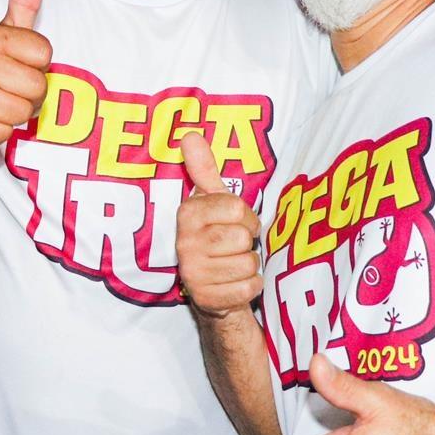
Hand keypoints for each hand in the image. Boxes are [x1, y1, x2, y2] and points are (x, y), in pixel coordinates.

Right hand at [0, 0, 51, 156]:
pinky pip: (7, 132)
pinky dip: (0, 132)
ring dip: (16, 114)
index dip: (37, 65)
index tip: (17, 66)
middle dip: (30, 94)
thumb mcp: (4, 38)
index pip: (45, 54)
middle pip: (39, 86)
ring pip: (25, 111)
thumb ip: (23, 6)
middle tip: (8, 90)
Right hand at [174, 131, 262, 317]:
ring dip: (248, 265)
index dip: (246, 217)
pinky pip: (248, 288)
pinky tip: (234, 284)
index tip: (237, 222)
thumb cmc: (217, 236)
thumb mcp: (212, 201)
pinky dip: (249, 286)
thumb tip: (189, 134)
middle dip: (247, 242)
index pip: (236, 208)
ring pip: (247, 264)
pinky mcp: (206, 299)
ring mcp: (193, 274)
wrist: (212, 286)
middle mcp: (184, 243)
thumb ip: (203, 169)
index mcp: (187, 214)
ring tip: (232, 264)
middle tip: (234, 246)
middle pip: (241, 237)